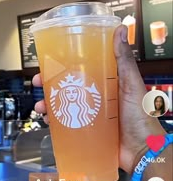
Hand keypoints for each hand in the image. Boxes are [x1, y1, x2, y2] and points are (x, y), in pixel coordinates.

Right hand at [32, 25, 164, 173]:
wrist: (142, 150)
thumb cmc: (141, 116)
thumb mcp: (131, 84)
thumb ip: (124, 59)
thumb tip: (121, 30)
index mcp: (105, 83)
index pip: (79, 70)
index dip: (62, 66)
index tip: (49, 63)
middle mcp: (95, 98)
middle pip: (66, 87)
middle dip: (49, 85)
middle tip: (38, 84)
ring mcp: (89, 115)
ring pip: (62, 106)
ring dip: (48, 104)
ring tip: (41, 107)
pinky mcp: (86, 132)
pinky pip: (66, 126)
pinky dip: (55, 123)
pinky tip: (48, 122)